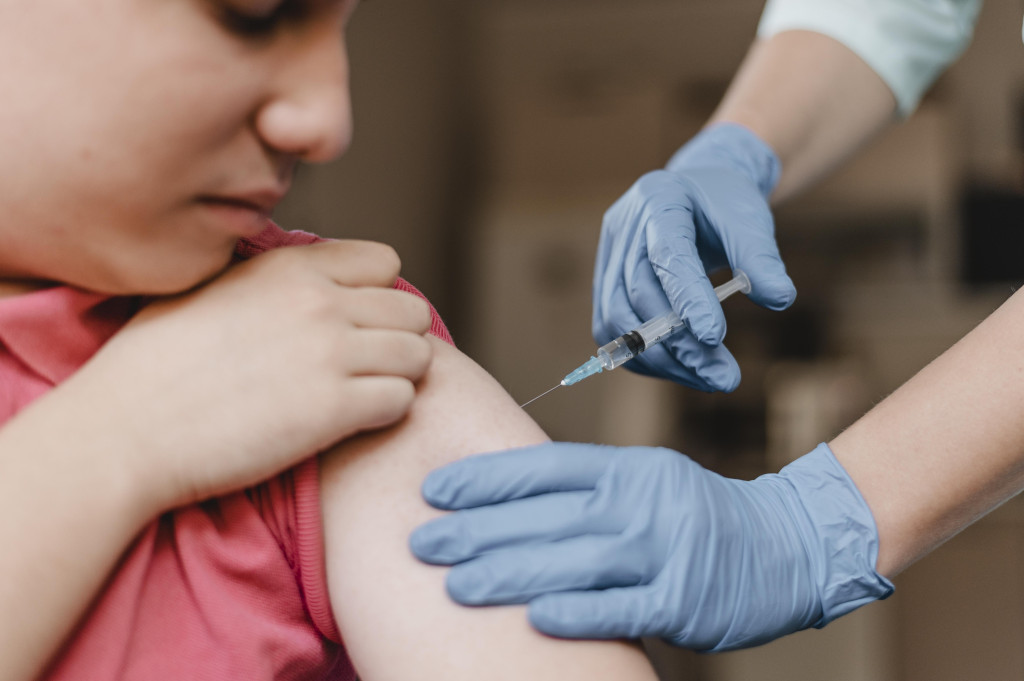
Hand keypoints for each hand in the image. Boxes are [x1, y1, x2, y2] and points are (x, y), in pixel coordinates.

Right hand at [59, 240, 432, 507]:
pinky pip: (403, 401)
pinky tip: (351, 421)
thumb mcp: (210, 287)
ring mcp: (331, 355)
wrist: (126, 430)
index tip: (353, 323)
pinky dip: (387, 413)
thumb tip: (306, 279)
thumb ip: (270, 278)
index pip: (383, 262)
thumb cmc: (154, 363)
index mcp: (291, 268)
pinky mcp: (335, 410)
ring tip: (362, 394)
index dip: (375, 295)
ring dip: (398, 377)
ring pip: (419, 355)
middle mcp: (320, 303)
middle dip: (396, 338)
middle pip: (411, 310)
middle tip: (366, 366)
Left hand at [410, 442, 891, 650]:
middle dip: (478, 530)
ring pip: (574, 559)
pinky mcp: (682, 600)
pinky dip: (576, 611)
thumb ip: (585, 489)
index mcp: (626, 470)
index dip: (486, 479)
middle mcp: (640, 503)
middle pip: (546, 515)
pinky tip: (532, 615)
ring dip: (509, 572)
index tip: (434, 492)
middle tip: (422, 543)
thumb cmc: (697, 513)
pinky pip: (621, 606)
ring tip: (455, 584)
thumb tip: (505, 501)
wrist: (786, 544)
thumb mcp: (644, 481)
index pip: (544, 468)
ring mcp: (663, 551)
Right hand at [594, 123, 795, 390]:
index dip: (686, 299)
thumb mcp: (750, 220)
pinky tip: (686, 369)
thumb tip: (780, 299)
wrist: (696, 194)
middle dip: (679, 344)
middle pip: (639, 295)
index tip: (714, 339)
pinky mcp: (605, 284)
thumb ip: (761, 258)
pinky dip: (647, 358)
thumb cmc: (724, 205)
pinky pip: (614, 331)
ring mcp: (608, 257)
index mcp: (659, 199)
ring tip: (709, 379)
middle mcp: (624, 228)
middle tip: (723, 378)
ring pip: (617, 320)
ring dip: (661, 359)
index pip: (667, 255)